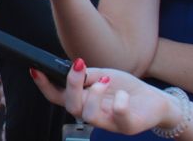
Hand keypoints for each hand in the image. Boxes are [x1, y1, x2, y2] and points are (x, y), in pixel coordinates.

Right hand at [33, 62, 181, 134]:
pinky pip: (118, 116)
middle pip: (70, 106)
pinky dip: (119, 102)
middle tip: (79, 66)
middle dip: (71, 85)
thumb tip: (74, 69)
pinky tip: (122, 93)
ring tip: (105, 79)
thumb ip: (88, 75)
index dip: (44, 86)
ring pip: (88, 115)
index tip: (35, 70)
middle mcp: (93, 114)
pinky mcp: (128, 126)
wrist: (156, 101)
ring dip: (93, 93)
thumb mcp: (104, 75)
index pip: (58, 97)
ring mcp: (109, 123)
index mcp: (84, 101)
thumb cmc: (127, 89)